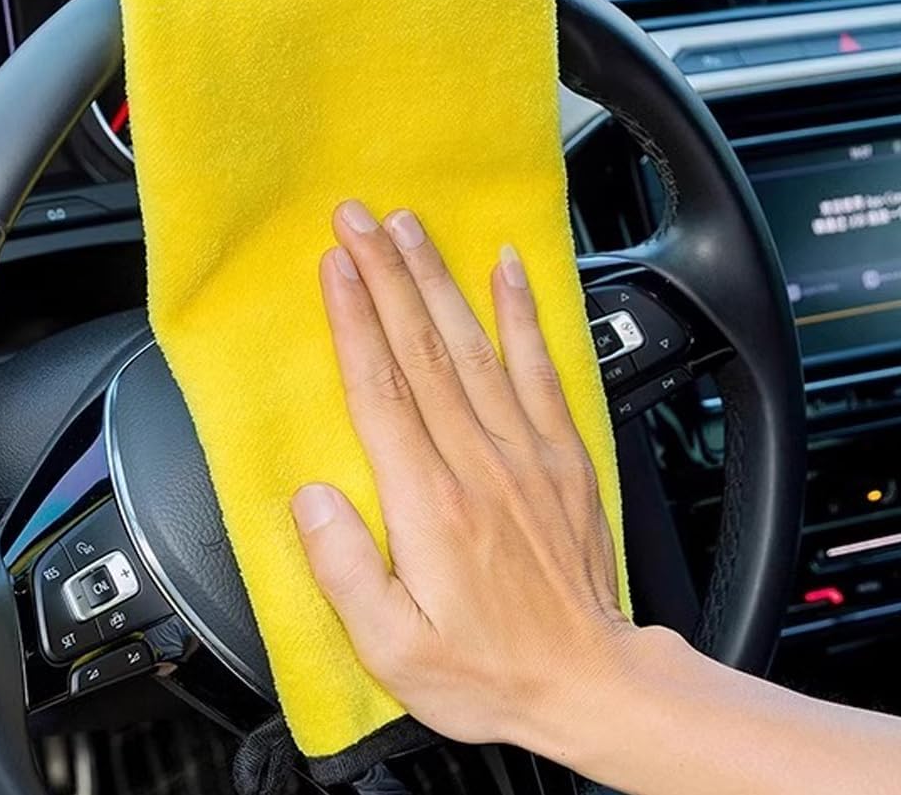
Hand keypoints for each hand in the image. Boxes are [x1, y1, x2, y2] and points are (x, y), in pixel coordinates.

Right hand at [291, 200, 637, 753]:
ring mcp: (526, 452)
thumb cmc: (489, 667)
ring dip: (438, 279)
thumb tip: (311, 498)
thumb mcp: (393, 650)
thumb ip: (345, 569)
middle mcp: (479, 462)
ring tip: (410, 228)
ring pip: (473, 345)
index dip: (354, 320)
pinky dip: (523, 314)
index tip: (333, 266)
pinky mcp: (562, 454)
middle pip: (422, 348)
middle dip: (385, 275)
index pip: (381, 389)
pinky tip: (508, 270)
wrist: (589, 681)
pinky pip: (541, 368)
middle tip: (358, 220)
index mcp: (430, 503)